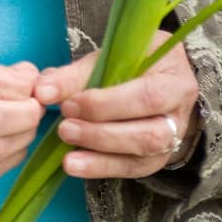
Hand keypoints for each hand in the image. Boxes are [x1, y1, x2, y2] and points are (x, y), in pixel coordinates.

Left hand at [35, 30, 200, 178]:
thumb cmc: (135, 60)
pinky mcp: (158, 157)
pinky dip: (103, 168)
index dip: (105, 103)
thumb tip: (42, 90)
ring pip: (143, 155)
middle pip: (148, 133)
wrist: (162, 74)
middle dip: (101, 133)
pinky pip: (134, 169)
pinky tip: (77, 165)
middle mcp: (179, 113)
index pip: (146, 96)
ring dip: (101, 156)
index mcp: (173, 79)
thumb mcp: (112, 53)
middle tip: (65, 129)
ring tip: (67, 155)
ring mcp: (173, 138)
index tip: (68, 103)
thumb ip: (77, 73)